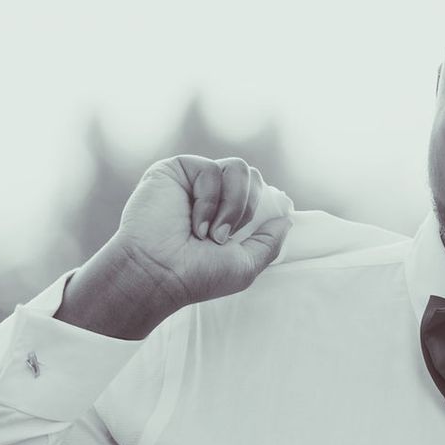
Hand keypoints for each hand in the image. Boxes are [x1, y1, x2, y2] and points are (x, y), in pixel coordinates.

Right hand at [58, 155, 294, 338]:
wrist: (159, 273)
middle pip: (253, 177)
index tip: (243, 236)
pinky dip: (208, 201)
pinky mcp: (176, 170)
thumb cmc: (197, 275)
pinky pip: (211, 169)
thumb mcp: (246, 265)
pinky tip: (194, 224)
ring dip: (233, 204)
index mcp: (228, 214)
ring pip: (239, 169)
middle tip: (223, 237)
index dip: (261, 209)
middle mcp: (213, 196)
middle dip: (247, 209)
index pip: (259, 194)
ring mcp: (195, 181)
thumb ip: (269, 242)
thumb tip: (286, 219)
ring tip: (211, 232)